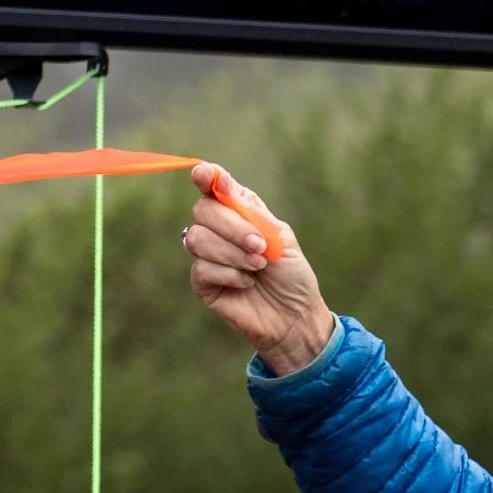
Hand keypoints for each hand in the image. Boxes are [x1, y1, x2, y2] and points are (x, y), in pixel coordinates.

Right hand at [185, 164, 336, 375]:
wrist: (295, 317)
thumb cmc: (291, 275)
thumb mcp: (278, 236)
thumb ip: (249, 211)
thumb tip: (220, 181)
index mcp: (239, 213)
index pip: (213, 188)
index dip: (206, 177)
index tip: (204, 175)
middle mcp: (218, 231)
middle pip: (202, 211)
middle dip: (232, 227)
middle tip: (259, 246)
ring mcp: (207, 256)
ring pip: (197, 239)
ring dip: (232, 253)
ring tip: (258, 267)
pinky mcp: (202, 283)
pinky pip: (201, 268)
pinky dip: (229, 274)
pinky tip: (247, 283)